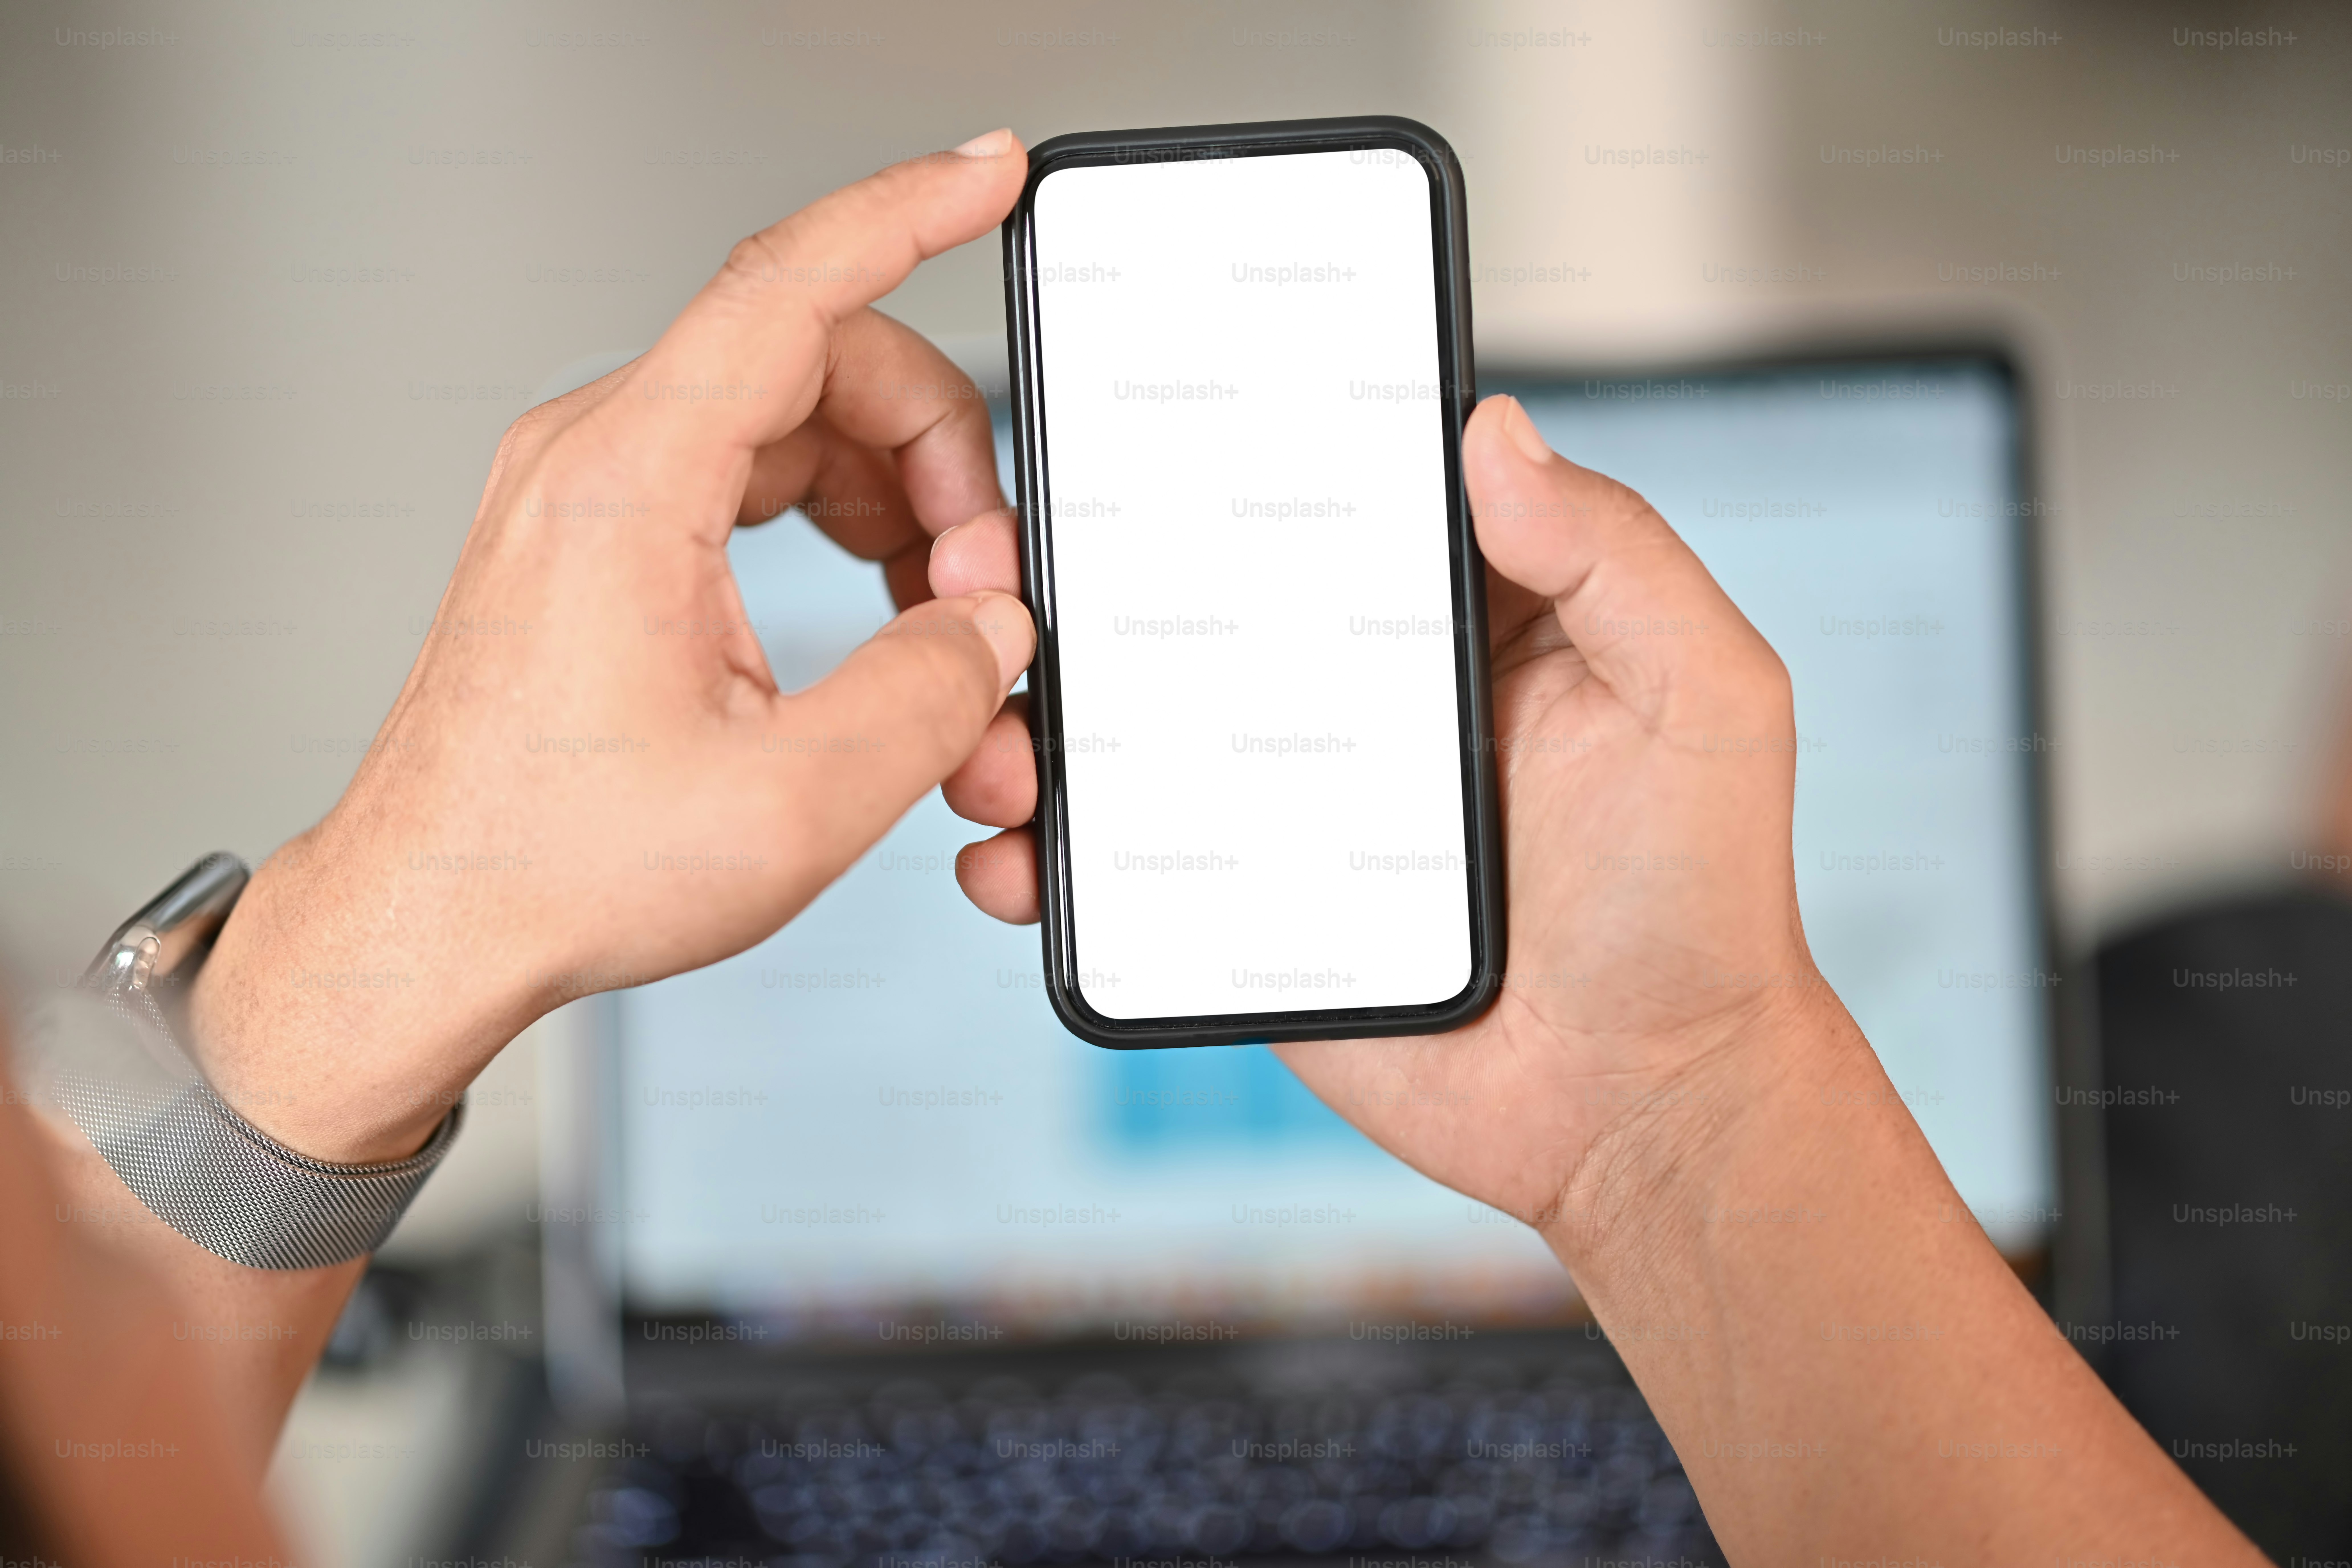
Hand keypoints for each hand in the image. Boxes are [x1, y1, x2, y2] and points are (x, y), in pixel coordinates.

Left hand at [189, 131, 1035, 1162]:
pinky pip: (757, 483)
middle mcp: (599, 463)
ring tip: (937, 638)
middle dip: (941, 469)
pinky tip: (872, 634)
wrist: (431, 926)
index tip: (992, 176)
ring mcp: (596, 498)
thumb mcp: (796, 801)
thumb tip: (990, 632)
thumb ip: (929, 696)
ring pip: (799, 429)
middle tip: (984, 599)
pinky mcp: (608, 544)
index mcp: (628, 486)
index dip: (909, 214)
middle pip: (824, 370)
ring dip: (899, 517)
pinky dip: (841, 539)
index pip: (791, 286)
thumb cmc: (553, 867)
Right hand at [936, 392, 1833, 1263]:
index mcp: (1454, 623)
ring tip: (998, 734)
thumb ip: (1616, 557)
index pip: (1323, 508)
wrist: (1644, 1107)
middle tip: (1008, 575)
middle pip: (1192, 614)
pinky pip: (1119, 872)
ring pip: (1128, 738)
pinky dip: (1044, 859)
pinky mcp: (1243, 912)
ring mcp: (1286, 804)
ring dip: (1035, 724)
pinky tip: (1011, 854)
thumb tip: (1493, 429)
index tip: (1131, 426)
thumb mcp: (1707, 699)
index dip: (1227, 462)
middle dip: (1083, 591)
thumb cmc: (1699, 902)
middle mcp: (1357, 700)